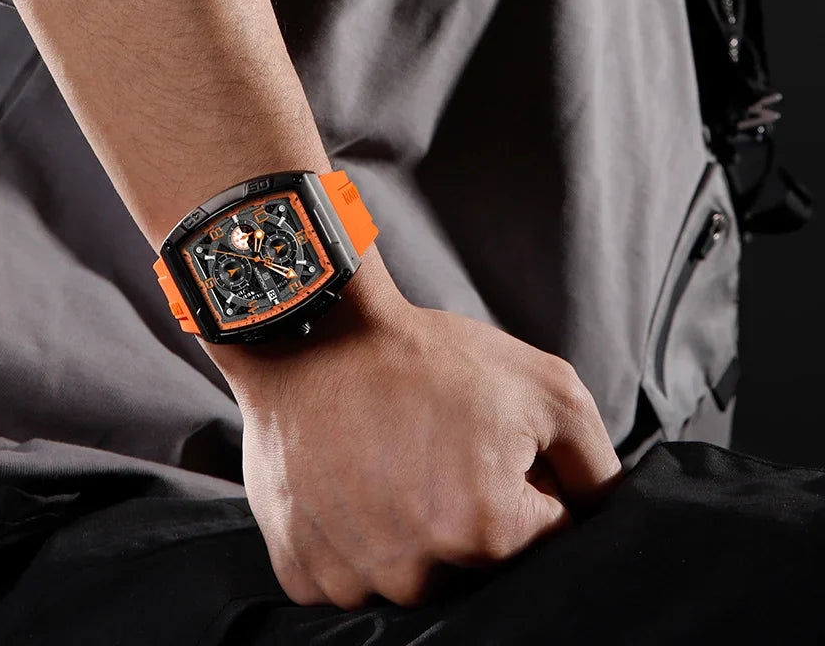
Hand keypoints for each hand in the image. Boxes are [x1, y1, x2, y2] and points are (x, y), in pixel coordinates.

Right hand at [212, 274, 622, 609]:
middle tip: (436, 449)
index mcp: (485, 531)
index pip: (543, 542)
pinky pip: (350, 578)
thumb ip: (598, 466)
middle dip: (471, 515)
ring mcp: (353, 577)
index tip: (489, 446)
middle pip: (477, 568)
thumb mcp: (544, 384)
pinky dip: (356, 541)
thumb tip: (609, 521)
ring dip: (410, 533)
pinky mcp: (303, 571)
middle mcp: (418, 573)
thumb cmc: (424, 355)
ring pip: (412, 577)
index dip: (528, 487)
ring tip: (387, 463)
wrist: (312, 334)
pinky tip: (350, 485)